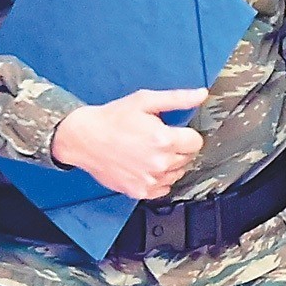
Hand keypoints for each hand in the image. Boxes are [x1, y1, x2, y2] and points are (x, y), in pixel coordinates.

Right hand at [50, 87, 206, 198]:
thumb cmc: (112, 118)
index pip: (196, 142)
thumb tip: (201, 94)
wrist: (83, 138)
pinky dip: (160, 179)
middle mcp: (159, 163)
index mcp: (164, 140)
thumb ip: (178, 99)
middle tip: (159, 139)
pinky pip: (163, 189)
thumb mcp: (146, 100)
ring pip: (177, 173)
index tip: (176, 131)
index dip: (187, 134)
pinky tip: (147, 166)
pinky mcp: (139, 191)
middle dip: (179, 147)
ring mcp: (149, 180)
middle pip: (188, 158)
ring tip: (151, 152)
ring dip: (171, 164)